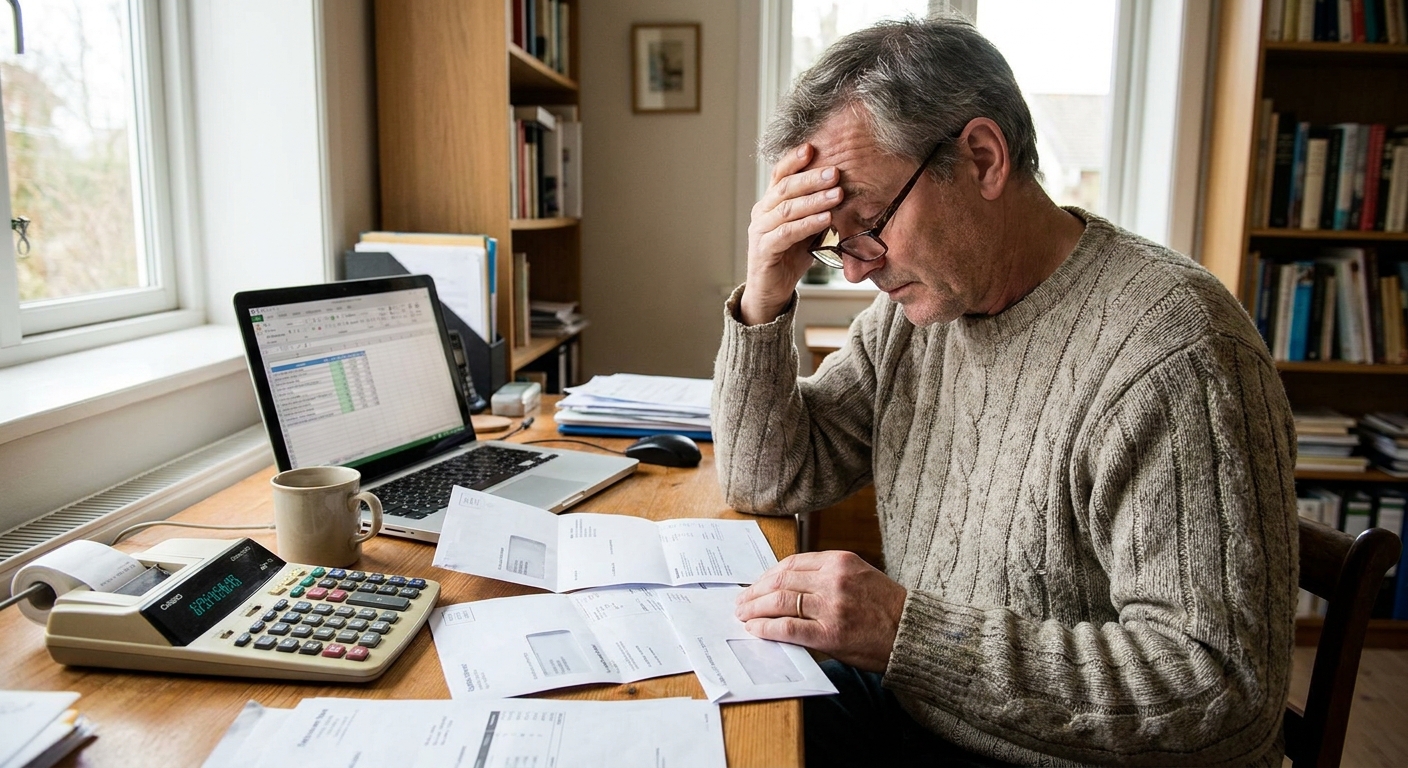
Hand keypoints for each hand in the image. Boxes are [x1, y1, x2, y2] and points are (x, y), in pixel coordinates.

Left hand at [734, 551, 905, 672]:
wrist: (912, 635)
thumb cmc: (887, 608)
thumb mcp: (860, 576)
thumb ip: (828, 576)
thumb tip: (788, 587)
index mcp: (840, 561)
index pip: (791, 563)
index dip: (767, 575)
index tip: (756, 584)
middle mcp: (834, 580)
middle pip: (781, 580)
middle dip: (755, 592)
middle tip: (741, 601)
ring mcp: (831, 607)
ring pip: (780, 602)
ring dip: (755, 609)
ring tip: (743, 615)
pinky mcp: (829, 634)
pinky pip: (788, 628)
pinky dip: (767, 628)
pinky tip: (755, 629)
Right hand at [740, 144, 843, 324]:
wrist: (770, 290)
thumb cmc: (789, 257)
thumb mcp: (806, 228)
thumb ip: (817, 210)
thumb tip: (846, 189)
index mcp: (770, 203)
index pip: (780, 174)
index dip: (794, 159)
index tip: (814, 147)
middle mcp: (761, 212)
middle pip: (784, 187)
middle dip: (811, 178)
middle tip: (836, 172)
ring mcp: (760, 231)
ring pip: (787, 208)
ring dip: (814, 200)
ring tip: (837, 194)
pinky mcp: (763, 250)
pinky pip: (786, 233)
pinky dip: (808, 224)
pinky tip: (826, 219)